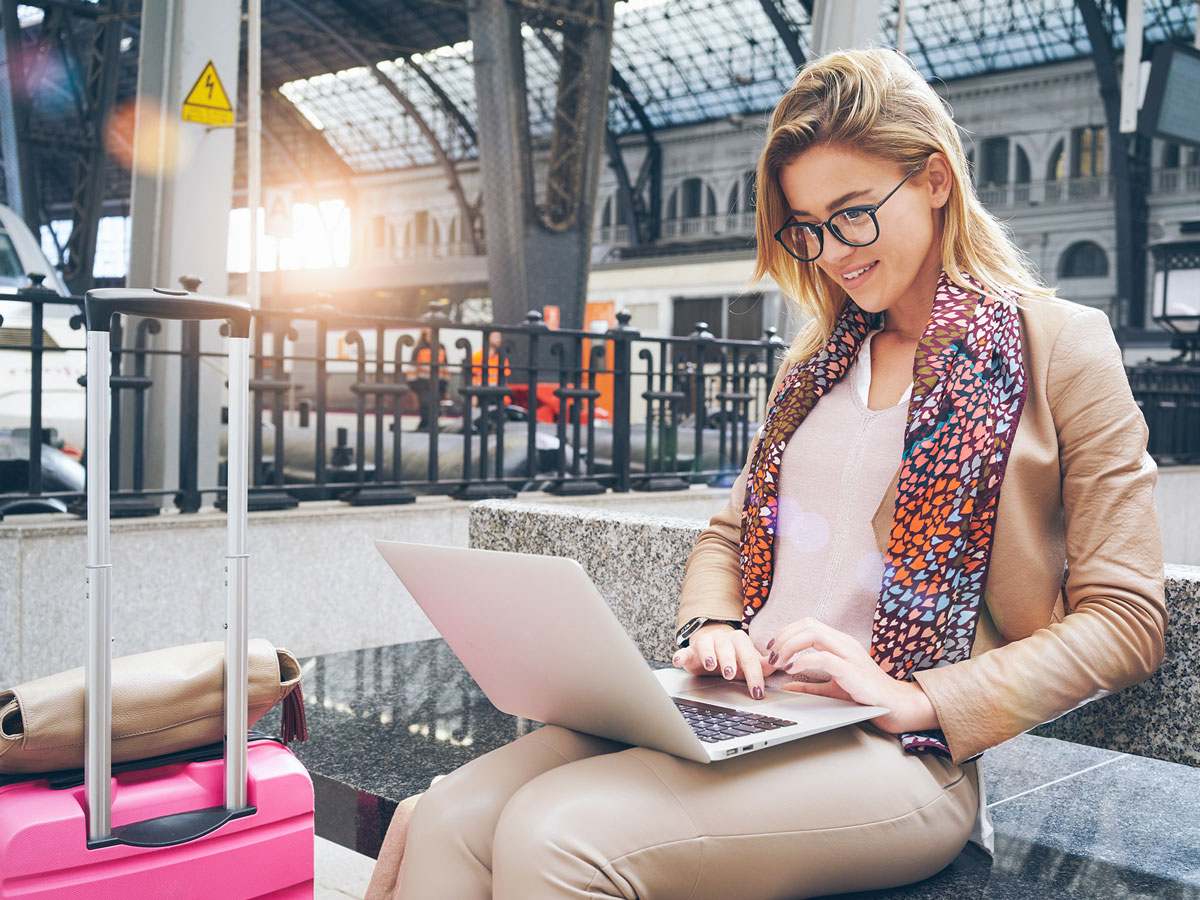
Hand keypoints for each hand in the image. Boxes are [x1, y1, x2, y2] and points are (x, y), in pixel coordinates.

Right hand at [672, 623, 776, 699]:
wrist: (710, 644)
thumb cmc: (732, 656)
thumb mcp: (747, 661)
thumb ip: (762, 665)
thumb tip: (781, 666)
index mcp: (740, 642)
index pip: (750, 659)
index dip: (754, 676)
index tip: (757, 692)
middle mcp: (723, 639)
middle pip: (728, 649)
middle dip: (729, 661)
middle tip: (731, 674)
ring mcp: (706, 642)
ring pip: (707, 645)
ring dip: (709, 655)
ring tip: (710, 665)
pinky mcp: (691, 649)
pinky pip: (685, 651)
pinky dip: (681, 655)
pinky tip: (678, 660)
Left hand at [767, 618, 939, 733]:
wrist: (895, 705)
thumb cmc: (866, 694)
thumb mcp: (832, 688)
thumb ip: (810, 686)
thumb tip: (787, 685)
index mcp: (839, 643)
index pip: (808, 624)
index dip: (786, 632)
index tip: (772, 648)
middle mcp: (844, 643)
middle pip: (807, 624)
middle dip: (784, 636)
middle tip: (772, 655)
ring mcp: (849, 654)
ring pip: (813, 634)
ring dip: (790, 645)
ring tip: (779, 661)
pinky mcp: (852, 670)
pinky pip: (823, 657)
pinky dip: (803, 661)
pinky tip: (792, 670)